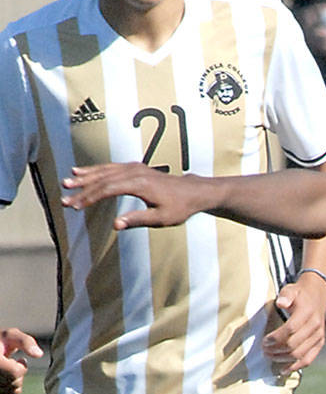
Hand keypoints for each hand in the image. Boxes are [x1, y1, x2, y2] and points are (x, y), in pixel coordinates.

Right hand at [0, 328, 42, 393]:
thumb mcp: (10, 336)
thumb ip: (25, 342)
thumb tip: (39, 354)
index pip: (16, 372)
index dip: (21, 365)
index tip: (19, 359)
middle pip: (16, 383)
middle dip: (18, 373)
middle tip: (11, 364)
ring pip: (14, 392)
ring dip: (15, 382)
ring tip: (7, 371)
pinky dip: (11, 391)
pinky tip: (6, 379)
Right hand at [62, 164, 201, 230]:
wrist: (193, 192)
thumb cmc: (179, 207)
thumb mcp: (161, 218)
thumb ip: (138, 220)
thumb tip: (116, 226)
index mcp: (139, 184)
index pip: (107, 190)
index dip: (89, 198)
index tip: (75, 206)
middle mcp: (135, 172)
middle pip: (102, 179)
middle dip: (82, 189)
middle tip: (64, 197)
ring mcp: (134, 168)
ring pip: (104, 171)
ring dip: (85, 177)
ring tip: (68, 182)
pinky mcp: (135, 167)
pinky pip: (110, 168)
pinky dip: (95, 170)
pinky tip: (82, 173)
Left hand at [264, 271, 325, 372]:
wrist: (317, 296)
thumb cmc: (299, 294)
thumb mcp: (291, 289)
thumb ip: (286, 295)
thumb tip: (281, 303)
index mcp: (308, 312)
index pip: (291, 329)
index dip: (276, 337)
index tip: (264, 341)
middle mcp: (315, 326)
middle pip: (294, 344)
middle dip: (277, 349)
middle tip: (264, 349)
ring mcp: (319, 336)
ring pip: (300, 354)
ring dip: (282, 358)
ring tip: (269, 356)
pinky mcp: (319, 343)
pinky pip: (308, 359)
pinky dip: (295, 366)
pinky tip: (283, 370)